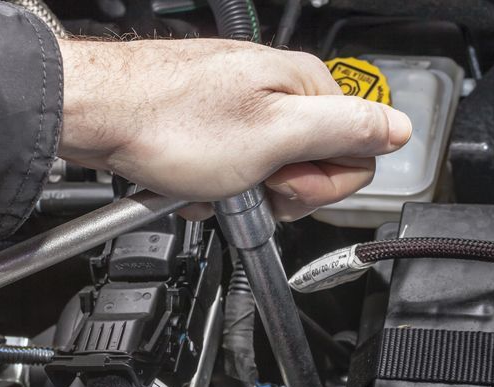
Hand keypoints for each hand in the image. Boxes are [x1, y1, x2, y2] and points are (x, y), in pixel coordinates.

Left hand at [57, 39, 411, 220]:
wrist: (94, 116)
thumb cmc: (172, 122)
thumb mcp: (275, 136)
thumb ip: (345, 130)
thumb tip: (399, 128)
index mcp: (304, 87)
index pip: (358, 148)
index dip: (324, 182)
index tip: (286, 183)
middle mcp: (278, 92)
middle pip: (314, 163)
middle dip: (282, 189)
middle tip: (248, 183)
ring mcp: (242, 108)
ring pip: (270, 173)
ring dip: (243, 193)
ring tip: (212, 183)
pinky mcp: (211, 126)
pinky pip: (233, 171)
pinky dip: (215, 187)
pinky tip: (194, 182)